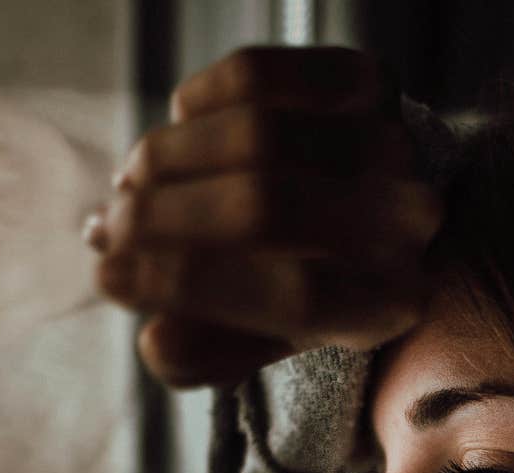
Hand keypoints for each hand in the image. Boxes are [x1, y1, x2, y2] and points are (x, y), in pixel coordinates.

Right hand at [90, 46, 442, 386]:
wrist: (370, 204)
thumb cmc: (298, 283)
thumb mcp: (254, 336)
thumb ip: (206, 354)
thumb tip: (155, 340)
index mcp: (389, 303)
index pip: (293, 298)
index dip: (188, 286)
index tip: (106, 278)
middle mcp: (407, 221)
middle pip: (265, 207)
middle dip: (163, 217)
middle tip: (106, 229)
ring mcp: (393, 141)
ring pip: (256, 134)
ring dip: (167, 158)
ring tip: (128, 186)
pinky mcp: (366, 80)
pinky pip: (257, 76)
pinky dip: (196, 102)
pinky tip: (178, 132)